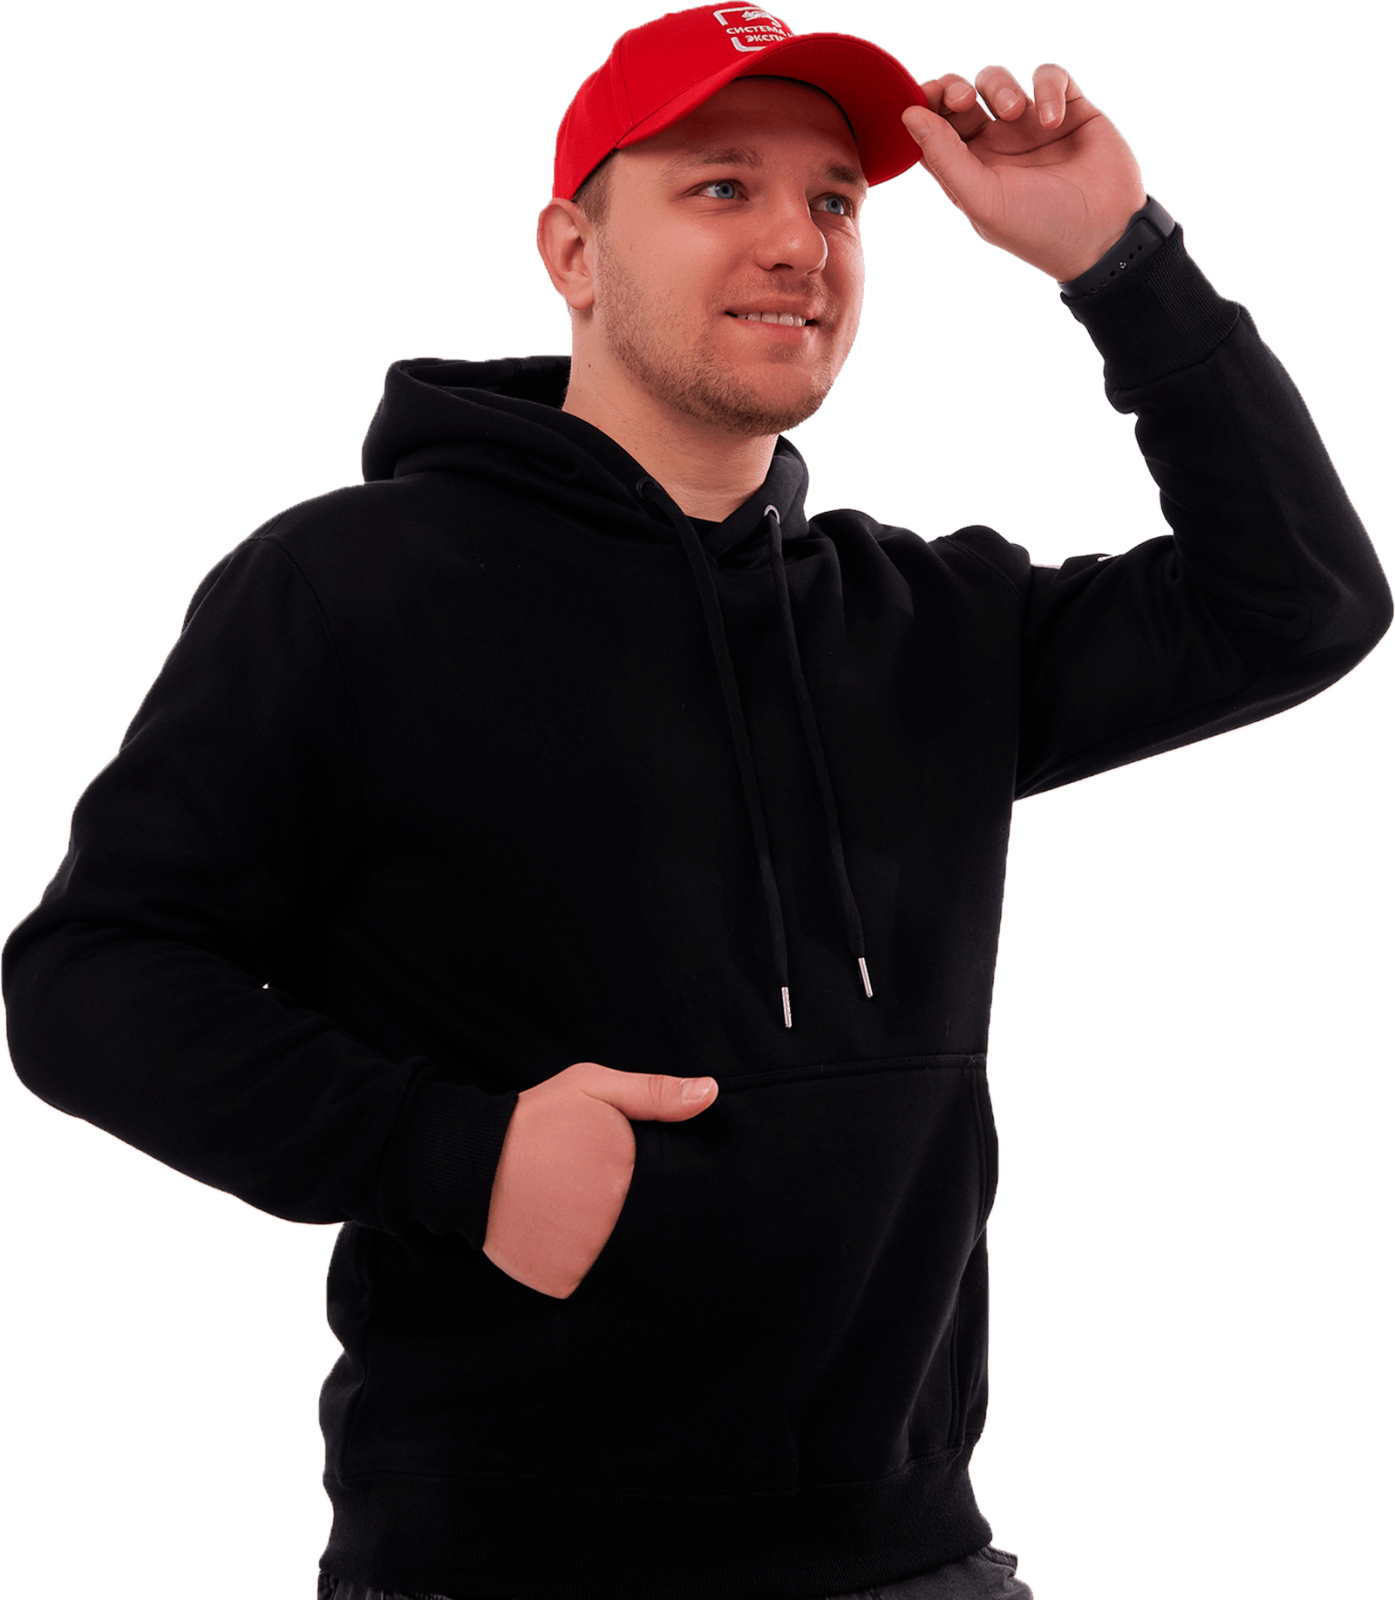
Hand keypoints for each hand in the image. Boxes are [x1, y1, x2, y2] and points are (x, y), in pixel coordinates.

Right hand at [482, 1060, 717, 1297]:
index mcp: (631, 1176)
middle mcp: (615, 1223)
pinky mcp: (563, 1282)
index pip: (670, 1191)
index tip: (629, 1173)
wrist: (470, 1160)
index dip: (656, 1182)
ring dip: (606, 1241)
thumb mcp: (594, 1087)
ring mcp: (589, 1257)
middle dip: (629, 1212)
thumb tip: (711, 1092)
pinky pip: (586, 1279)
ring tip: (575, 1210)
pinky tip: (560, 1235)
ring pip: (619, 1256)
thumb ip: (655, 1093)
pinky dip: (578, 1263)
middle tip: (593, 1190)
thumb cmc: (537, 1118)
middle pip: (645, 1226)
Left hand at [901, 64, 1148, 282]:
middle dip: (955, 90)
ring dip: (1000, 87)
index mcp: (968, 169)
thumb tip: (908, 114)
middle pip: (960, 98)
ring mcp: (1030, 126)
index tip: (925, 97)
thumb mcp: (982, 199)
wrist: (1105, 235)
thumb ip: (944, 157)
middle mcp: (995, 145)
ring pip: (998, 81)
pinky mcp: (1069, 109)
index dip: (925, 107)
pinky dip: (1047, 88)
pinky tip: (1052, 119)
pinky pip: (1049, 76)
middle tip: (964, 99)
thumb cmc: (1037, 229)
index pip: (934, 129)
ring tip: (1016, 112)